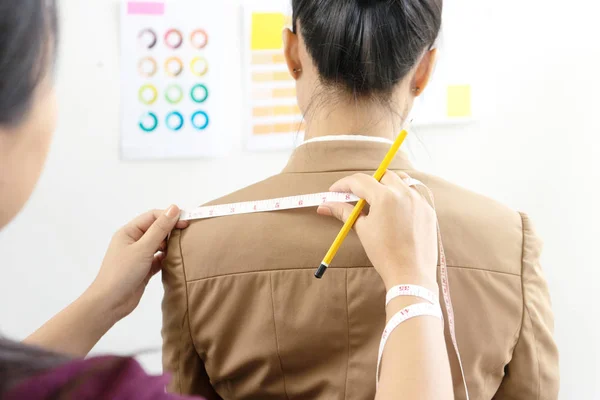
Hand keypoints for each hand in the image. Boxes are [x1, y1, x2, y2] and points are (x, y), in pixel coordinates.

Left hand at [87, 205, 188, 321]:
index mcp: (129, 232)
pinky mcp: (145, 268)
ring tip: (183, 246)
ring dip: (171, 244)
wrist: (110, 303)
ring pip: (159, 243)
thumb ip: (159, 229)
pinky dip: (168, 257)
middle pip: (157, 229)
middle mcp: (133, 241)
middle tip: (189, 233)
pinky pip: (160, 258)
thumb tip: (174, 208)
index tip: (187, 221)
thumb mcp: (143, 248)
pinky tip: (177, 259)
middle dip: (172, 229)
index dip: (170, 216)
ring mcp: (139, 255)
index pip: (153, 217)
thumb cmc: (121, 273)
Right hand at [317, 172, 437, 289]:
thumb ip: (344, 212)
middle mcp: (404, 193)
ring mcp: (419, 200)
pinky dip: (402, 196)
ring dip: (387, 185)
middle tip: (356, 196)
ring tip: (377, 200)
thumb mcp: (362, 229)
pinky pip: (414, 194)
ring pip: (401, 181)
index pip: (360, 181)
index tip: (334, 191)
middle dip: (367, 182)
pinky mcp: (428, 210)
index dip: (344, 184)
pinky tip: (395, 210)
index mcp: (385, 197)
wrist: (411, 274)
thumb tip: (324, 206)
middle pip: (382, 175)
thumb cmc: (383, 253)